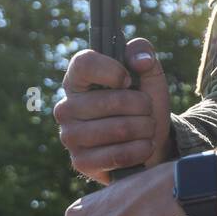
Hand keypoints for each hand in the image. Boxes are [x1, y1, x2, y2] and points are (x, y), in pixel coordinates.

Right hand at [54, 39, 172, 184]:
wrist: (149, 144)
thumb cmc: (143, 106)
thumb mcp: (148, 75)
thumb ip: (143, 54)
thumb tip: (141, 59)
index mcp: (77, 80)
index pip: (84, 63)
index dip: (113, 70)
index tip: (129, 80)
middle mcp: (66, 107)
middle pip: (112, 100)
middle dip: (143, 106)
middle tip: (147, 111)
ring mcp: (70, 136)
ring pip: (119, 129)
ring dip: (145, 129)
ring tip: (147, 129)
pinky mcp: (80, 161)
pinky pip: (118, 155)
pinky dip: (140, 150)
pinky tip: (144, 146)